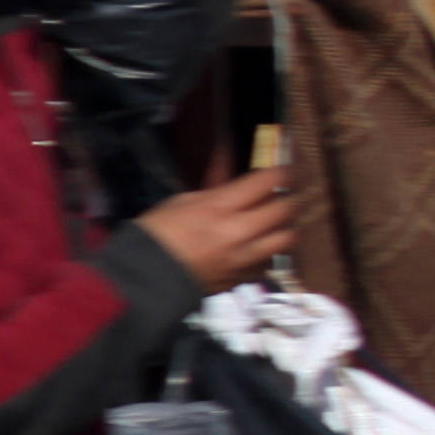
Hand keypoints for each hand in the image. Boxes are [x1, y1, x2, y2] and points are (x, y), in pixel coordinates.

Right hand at [133, 169, 305, 291]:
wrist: (143, 277)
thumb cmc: (157, 233)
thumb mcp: (183, 200)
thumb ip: (215, 184)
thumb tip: (228, 156)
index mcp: (218, 208)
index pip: (266, 182)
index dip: (281, 172)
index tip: (285, 169)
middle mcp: (237, 232)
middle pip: (285, 210)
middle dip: (290, 198)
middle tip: (288, 194)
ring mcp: (243, 258)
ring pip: (287, 239)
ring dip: (286, 226)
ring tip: (279, 221)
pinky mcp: (242, 279)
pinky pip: (269, 263)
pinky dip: (269, 253)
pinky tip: (260, 248)